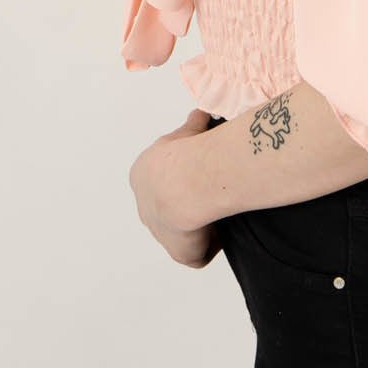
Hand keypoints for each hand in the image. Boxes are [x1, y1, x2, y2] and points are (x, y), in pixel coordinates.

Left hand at [128, 107, 221, 268]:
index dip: (184, 178)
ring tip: (222, 212)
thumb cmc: (186, 153)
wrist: (185, 181)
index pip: (162, 181)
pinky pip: (197, 253)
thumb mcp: (188, 131)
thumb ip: (192, 125)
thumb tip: (202, 114)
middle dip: (190, 204)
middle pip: (170, 210)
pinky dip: (211, 245)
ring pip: (183, 233)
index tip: (203, 173)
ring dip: (201, 225)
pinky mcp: (179, 253)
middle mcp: (145, 206)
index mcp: (142, 175)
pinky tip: (225, 231)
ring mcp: (160, 233)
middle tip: (213, 195)